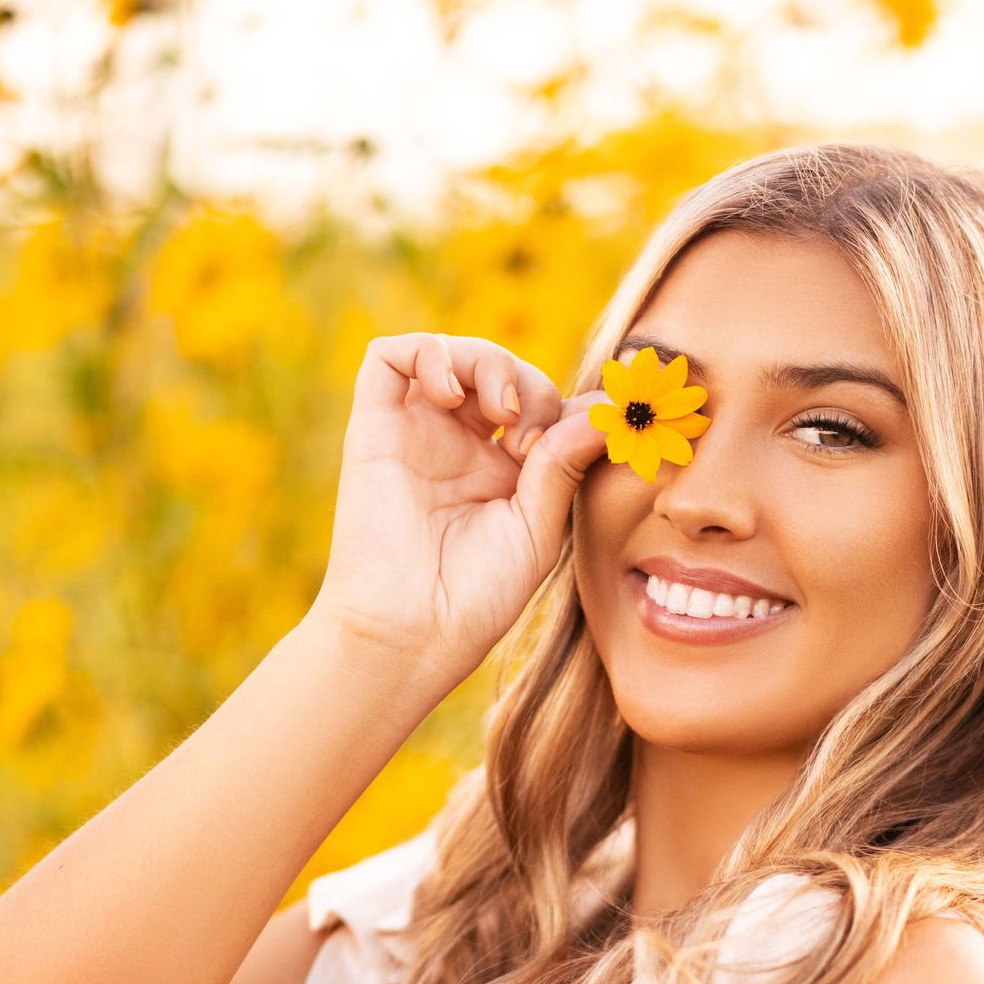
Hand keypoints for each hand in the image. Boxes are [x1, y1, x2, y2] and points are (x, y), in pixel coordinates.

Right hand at [309, 331, 605, 687]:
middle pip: (500, 371)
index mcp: (501, 471)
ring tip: (501, 412)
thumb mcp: (539, 526)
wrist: (411, 631)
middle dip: (530, 385)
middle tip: (531, 441)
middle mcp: (457, 446)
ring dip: (488, 362)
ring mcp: (415, 433)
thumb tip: (609, 408)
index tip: (590, 437)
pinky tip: (452, 396)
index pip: (540, 404)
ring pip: (451, 353)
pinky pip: (389, 356)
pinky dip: (428, 353)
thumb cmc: (476, 597)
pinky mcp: (374, 427)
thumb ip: (566, 462)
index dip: (568, 404)